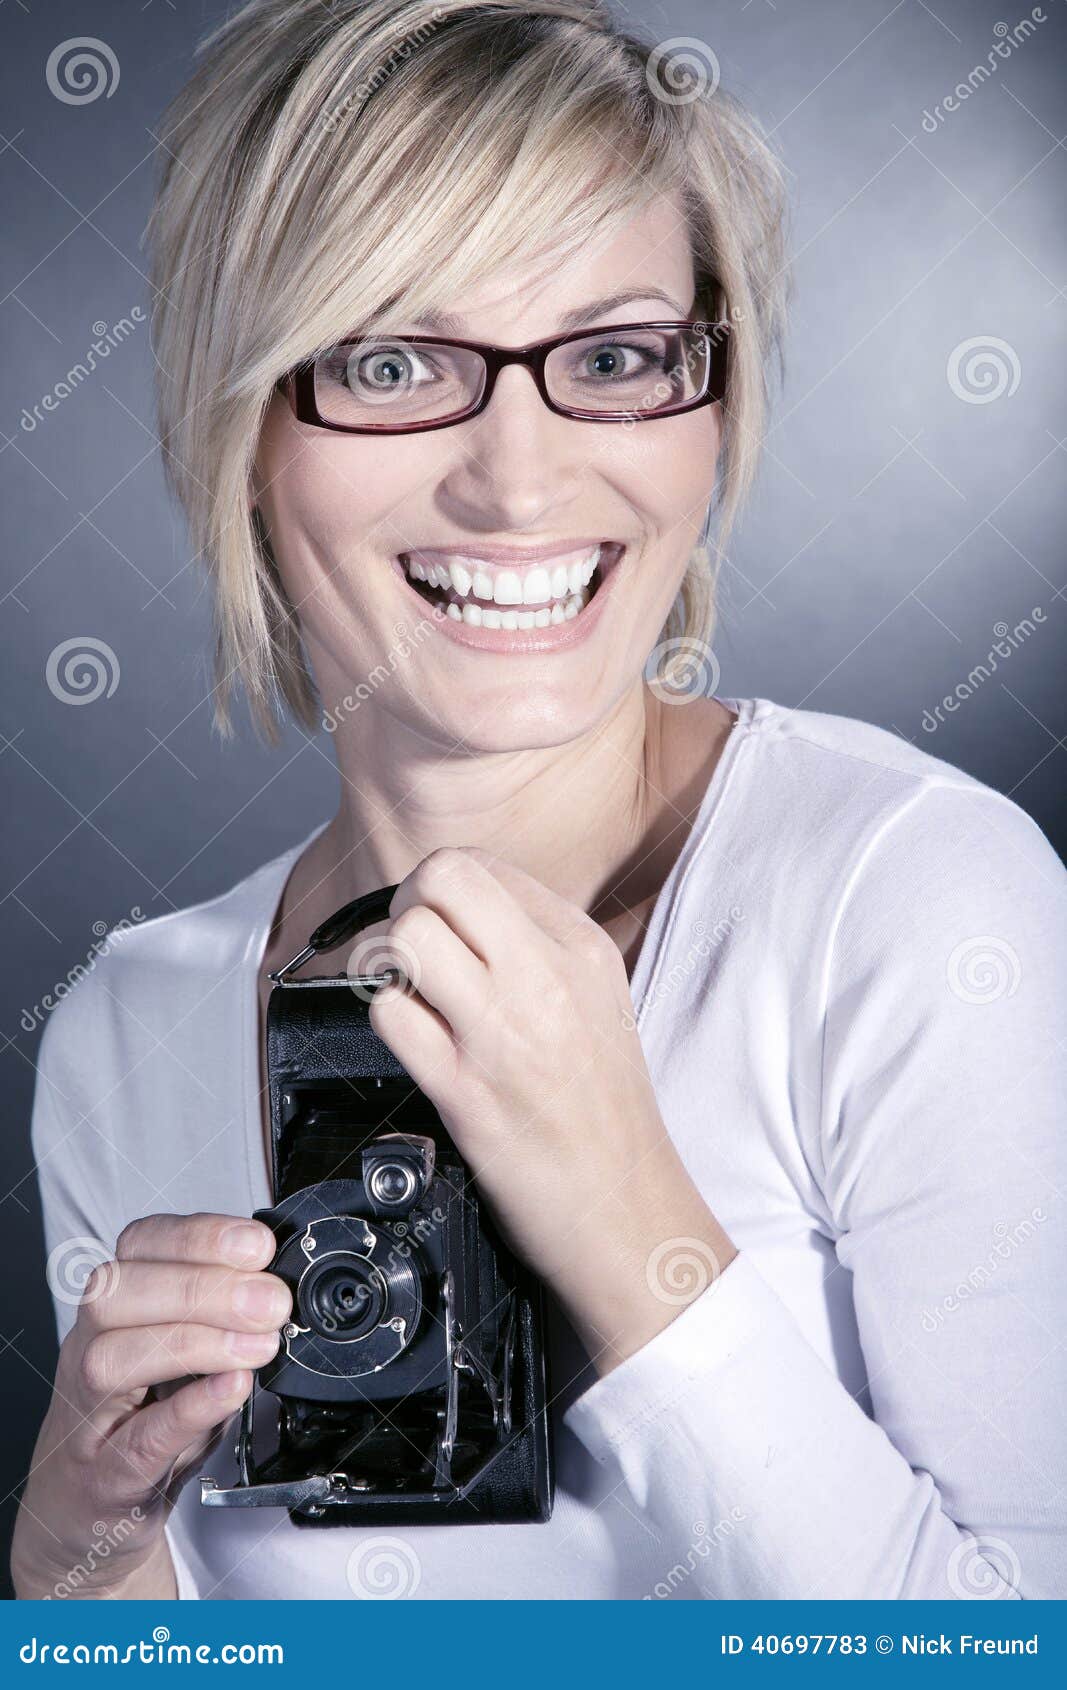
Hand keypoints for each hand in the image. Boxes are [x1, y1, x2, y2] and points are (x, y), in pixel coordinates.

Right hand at [12, 1212, 289, 1598]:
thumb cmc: (141, 1417)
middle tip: (270, 1302)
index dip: (201, 1236)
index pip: (141, 1244)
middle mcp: (89, 1346)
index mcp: (115, 1304)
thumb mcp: (184, 1350)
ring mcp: (90, 1412)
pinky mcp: (108, 1474)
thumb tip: (280, 1283)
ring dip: (196, 1342)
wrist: (85, 1508)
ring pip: (114, 1358)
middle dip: (204, 1286)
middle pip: (120, 1293)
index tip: (258, 1245)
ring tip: (259, 1346)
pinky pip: (139, 1437)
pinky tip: (231, 1389)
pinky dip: (189, 1410)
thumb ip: (224, 1314)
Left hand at [368, 847, 734, 1374]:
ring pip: (406, 938)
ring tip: (409, 997)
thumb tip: (463, 907)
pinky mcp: (466, 1090)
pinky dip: (386, 1022)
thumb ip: (538, 943)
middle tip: (411, 953)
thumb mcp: (598, 997)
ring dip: (387, 965)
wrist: (628, 1207)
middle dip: (404, 907)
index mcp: (579, 945)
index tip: (438, 927)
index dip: (437, 890)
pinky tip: (415, 1043)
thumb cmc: (605, 1108)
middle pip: (439, 878)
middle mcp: (545, 976)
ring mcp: (504, 1032)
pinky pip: (389, 1015)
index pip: (478, 863)